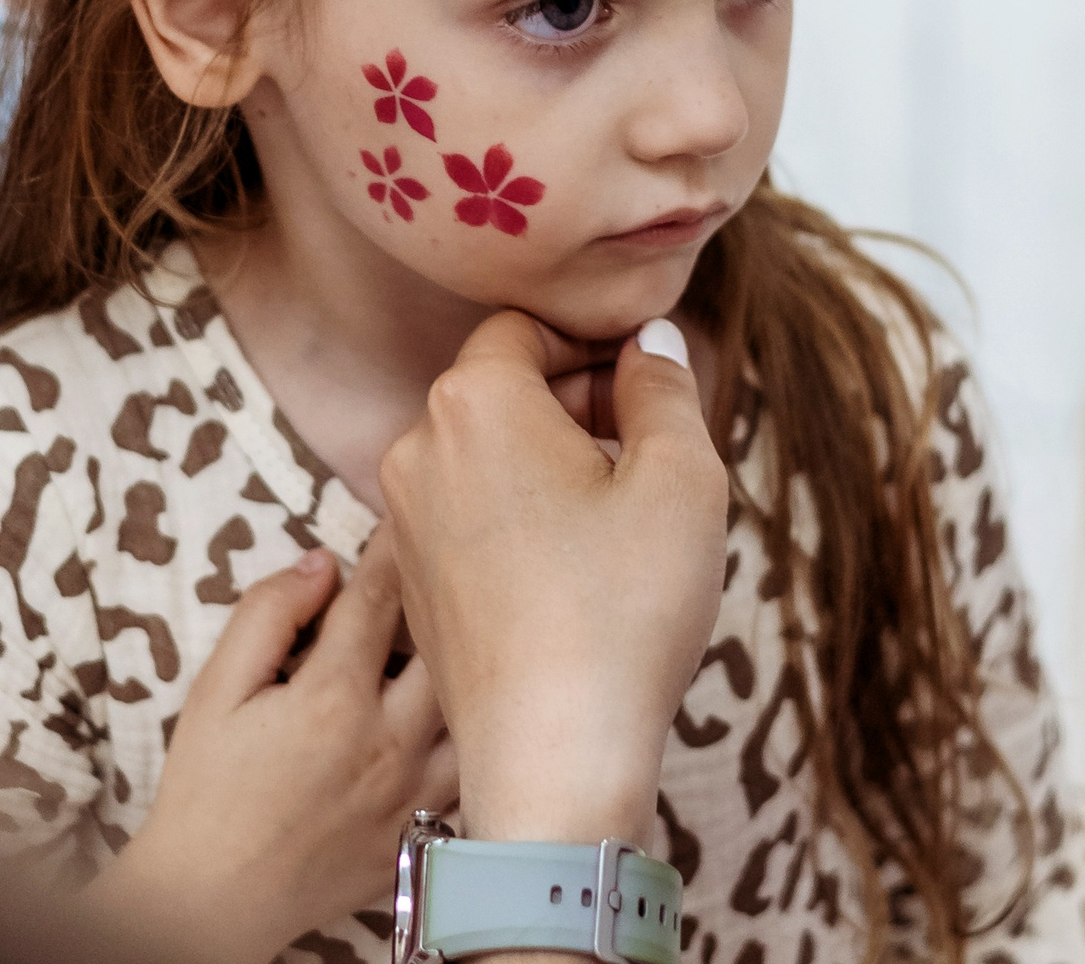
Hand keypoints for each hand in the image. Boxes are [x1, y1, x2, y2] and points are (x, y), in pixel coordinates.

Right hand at [86, 541, 455, 963]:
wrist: (214, 898)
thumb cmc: (207, 791)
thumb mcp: (216, 689)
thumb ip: (267, 616)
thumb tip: (319, 564)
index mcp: (333, 698)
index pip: (380, 598)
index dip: (396, 547)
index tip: (412, 515)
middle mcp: (389, 742)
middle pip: (447, 646)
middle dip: (451, 598)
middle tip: (457, 562)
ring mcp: (415, 793)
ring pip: (479, 711)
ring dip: (476, 669)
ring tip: (479, 636)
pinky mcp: (423, 833)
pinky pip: (478, 775)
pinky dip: (483, 740)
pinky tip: (481, 716)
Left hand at [379, 313, 728, 844]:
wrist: (554, 756)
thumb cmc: (622, 609)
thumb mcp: (681, 477)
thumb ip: (665, 386)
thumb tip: (650, 343)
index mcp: (473, 400)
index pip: (528, 328)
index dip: (594, 346)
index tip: (648, 388)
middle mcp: (415, 448)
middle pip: (502, 389)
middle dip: (577, 405)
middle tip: (650, 454)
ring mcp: (403, 520)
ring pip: (485, 456)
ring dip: (550, 465)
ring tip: (619, 520)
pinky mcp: (411, 581)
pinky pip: (468, 516)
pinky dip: (519, 519)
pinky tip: (576, 573)